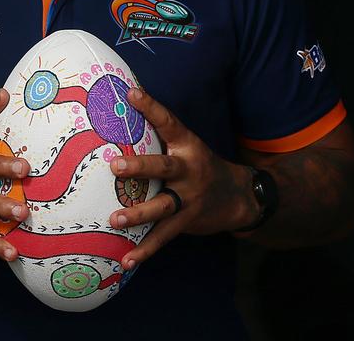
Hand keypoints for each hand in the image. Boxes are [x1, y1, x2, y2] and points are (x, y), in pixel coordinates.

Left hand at [107, 87, 256, 269]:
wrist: (238, 196)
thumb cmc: (199, 166)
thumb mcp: (187, 146)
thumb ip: (160, 136)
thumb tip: (123, 107)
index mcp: (187, 146)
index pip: (169, 122)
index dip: (151, 107)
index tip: (131, 94)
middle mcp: (189, 170)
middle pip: (164, 167)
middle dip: (140, 167)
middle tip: (115, 165)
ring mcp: (189, 198)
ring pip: (163, 206)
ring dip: (138, 213)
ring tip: (114, 219)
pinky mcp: (187, 221)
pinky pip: (164, 236)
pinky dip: (145, 249)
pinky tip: (126, 259)